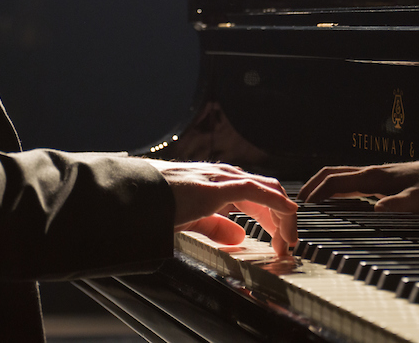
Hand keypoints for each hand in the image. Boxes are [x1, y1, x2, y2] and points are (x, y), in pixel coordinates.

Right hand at [147, 160, 298, 257]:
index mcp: (216, 183)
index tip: (279, 239)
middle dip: (281, 218)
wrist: (130, 195)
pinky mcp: (214, 186)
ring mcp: (219, 177)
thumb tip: (240, 237)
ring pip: (266, 189)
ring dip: (282, 214)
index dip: (272, 216)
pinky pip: (255, 190)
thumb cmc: (153, 205)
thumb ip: (214, 228)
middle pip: (265, 191)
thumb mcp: (189, 220)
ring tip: (288, 238)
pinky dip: (275, 201)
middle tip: (287, 242)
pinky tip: (287, 212)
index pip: (256, 194)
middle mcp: (221, 176)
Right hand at [298, 159, 418, 213]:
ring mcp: (374, 176)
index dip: (316, 193)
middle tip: (297, 204)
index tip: (302, 206)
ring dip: (321, 187)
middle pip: (331, 174)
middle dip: (311, 186)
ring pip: (339, 176)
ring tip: (309, 204)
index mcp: (374, 176)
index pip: (335, 181)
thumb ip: (400, 205)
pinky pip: (349, 183)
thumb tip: (376, 211)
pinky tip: (333, 203)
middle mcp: (370, 173)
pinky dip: (334, 190)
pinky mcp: (379, 182)